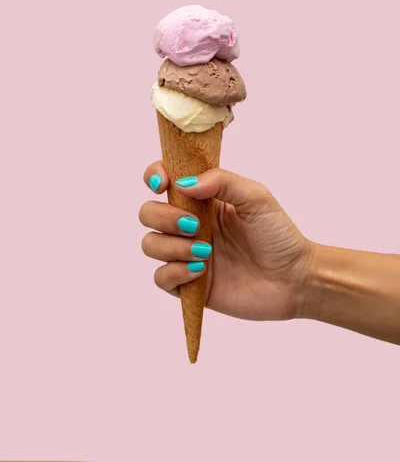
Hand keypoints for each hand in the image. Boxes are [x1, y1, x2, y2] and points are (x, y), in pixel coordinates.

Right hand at [139, 162, 312, 320]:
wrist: (295, 279)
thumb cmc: (279, 235)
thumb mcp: (256, 198)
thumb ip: (222, 181)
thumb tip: (183, 184)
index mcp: (203, 199)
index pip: (163, 181)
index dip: (154, 177)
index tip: (162, 185)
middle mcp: (190, 225)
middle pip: (148, 213)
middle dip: (163, 217)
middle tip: (195, 226)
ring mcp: (187, 255)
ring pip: (150, 245)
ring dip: (172, 247)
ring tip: (206, 252)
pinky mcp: (190, 285)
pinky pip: (161, 278)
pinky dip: (175, 272)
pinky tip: (201, 271)